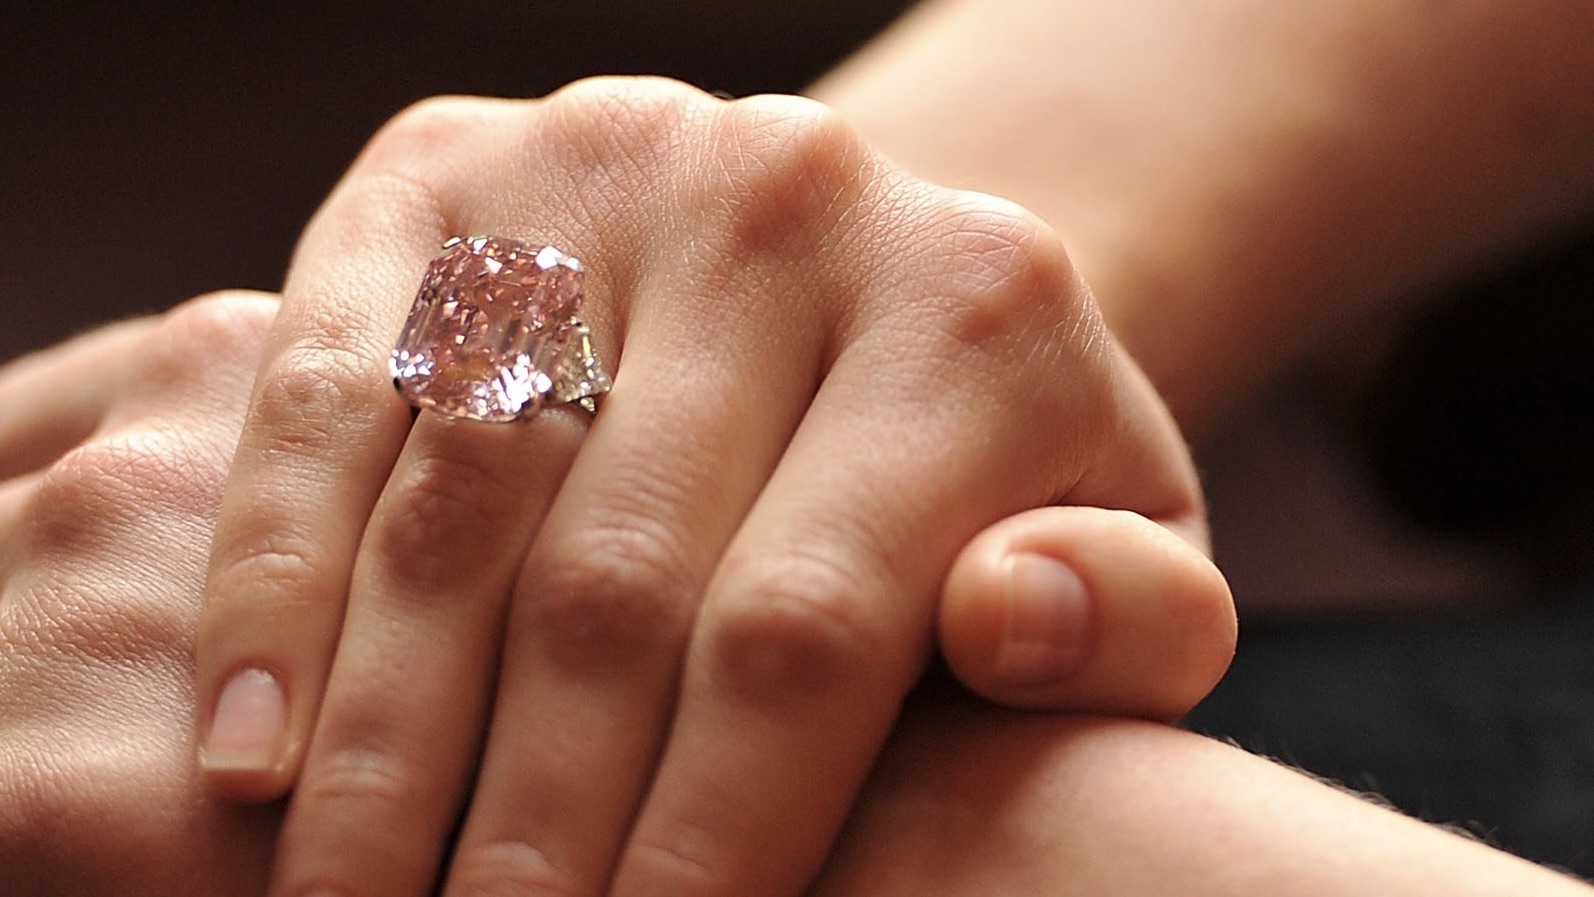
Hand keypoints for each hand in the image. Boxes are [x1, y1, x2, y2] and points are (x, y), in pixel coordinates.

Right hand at [0, 292, 1226, 896]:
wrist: (858, 278)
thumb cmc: (984, 461)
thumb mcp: (1114, 541)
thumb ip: (1117, 612)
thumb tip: (1010, 620)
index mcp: (975, 314)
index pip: (803, 633)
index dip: (703, 844)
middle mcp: (784, 202)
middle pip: (611, 583)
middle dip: (524, 831)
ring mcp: (600, 165)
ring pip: (455, 498)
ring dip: (381, 741)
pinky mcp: (446, 170)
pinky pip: (327, 392)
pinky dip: (272, 577)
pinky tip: (254, 746)